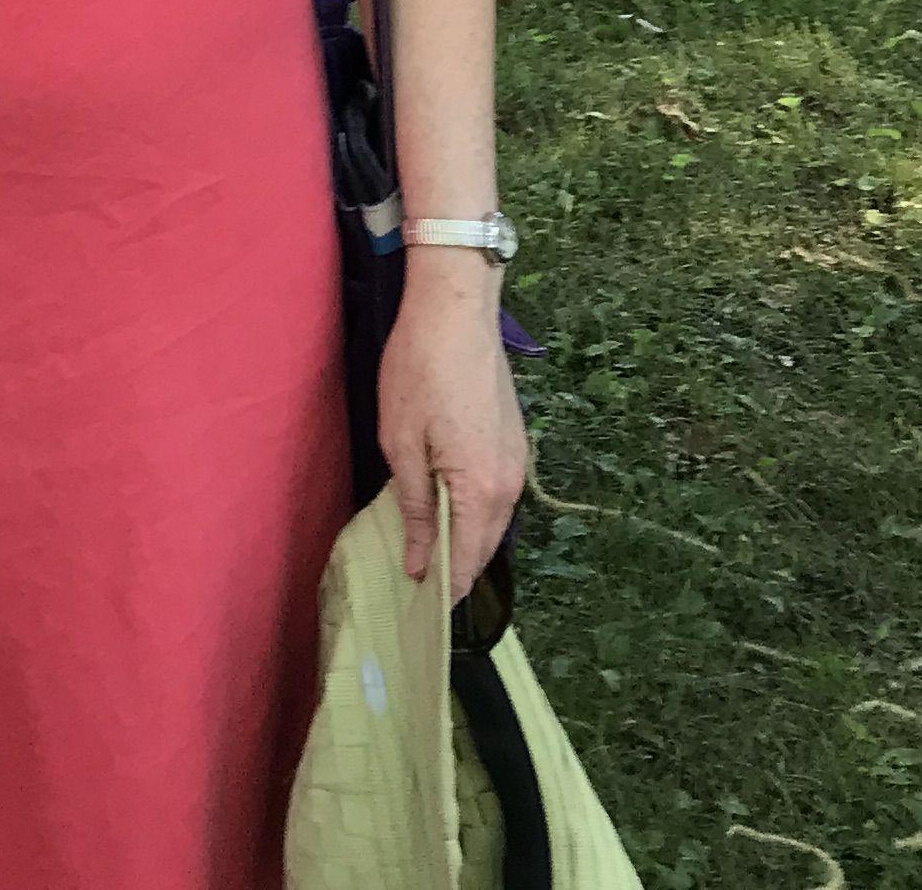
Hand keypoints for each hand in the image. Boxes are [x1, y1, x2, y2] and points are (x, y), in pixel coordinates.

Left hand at [375, 269, 526, 600]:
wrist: (456, 309)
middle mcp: (511, 485)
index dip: (445, 590)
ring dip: (465, 538)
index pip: (467, 561)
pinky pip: (496, 493)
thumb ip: (416, 508)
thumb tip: (420, 565)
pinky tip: (447, 507)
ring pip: (493, 521)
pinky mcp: (515, 442)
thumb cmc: (419, 371)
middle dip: (455, 569)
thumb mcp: (403, 443)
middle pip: (484, 546)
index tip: (419, 612)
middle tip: (416, 583)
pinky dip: (474, 510)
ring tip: (426, 550)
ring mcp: (518, 462)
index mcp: (483, 491)